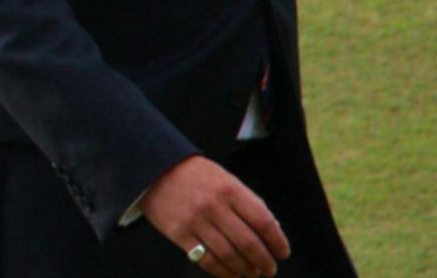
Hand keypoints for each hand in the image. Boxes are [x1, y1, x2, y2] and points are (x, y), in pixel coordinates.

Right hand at [141, 155, 289, 277]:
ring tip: (251, 273)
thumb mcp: (224, 179)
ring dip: (245, 269)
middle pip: (248, 243)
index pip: (263, 221)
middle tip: (269, 269)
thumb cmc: (196, 176)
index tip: (283, 253)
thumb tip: (273, 231)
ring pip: (229, 255)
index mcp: (229, 189)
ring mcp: (195, 221)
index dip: (277, 241)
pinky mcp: (179, 234)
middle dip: (264, 261)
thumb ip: (247, 201)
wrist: (153, 168)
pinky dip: (223, 272)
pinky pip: (206, 260)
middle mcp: (213, 206)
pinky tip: (231, 274)